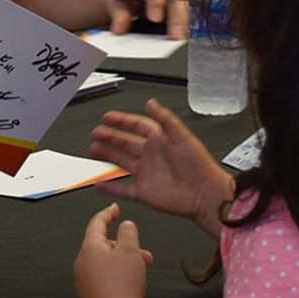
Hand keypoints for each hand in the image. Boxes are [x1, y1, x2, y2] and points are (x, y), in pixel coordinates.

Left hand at [74, 203, 152, 297]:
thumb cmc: (122, 289)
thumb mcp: (131, 251)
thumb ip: (128, 232)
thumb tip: (126, 225)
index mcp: (89, 248)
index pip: (96, 223)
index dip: (108, 213)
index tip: (114, 208)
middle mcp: (82, 263)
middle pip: (103, 245)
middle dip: (124, 246)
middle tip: (140, 251)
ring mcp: (84, 280)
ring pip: (106, 262)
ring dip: (124, 261)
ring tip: (140, 269)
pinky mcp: (90, 294)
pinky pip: (104, 277)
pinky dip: (117, 275)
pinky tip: (130, 282)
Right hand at [89, 99, 233, 236]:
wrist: (205, 194)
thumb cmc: (199, 166)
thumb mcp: (182, 136)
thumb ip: (165, 119)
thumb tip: (151, 103)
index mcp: (160, 140)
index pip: (136, 126)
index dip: (122, 121)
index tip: (107, 117)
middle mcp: (151, 155)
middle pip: (125, 143)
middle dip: (110, 137)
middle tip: (96, 133)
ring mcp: (146, 174)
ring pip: (121, 161)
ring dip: (107, 155)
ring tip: (93, 149)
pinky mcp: (144, 192)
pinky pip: (123, 188)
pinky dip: (110, 187)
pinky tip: (99, 184)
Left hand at [106, 0, 189, 38]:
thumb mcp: (115, 0)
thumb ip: (119, 14)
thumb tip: (120, 29)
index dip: (156, 0)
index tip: (155, 18)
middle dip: (176, 17)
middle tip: (174, 37)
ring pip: (184, 6)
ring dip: (183, 25)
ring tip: (180, 41)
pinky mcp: (179, 5)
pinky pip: (184, 15)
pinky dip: (183, 28)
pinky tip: (181, 39)